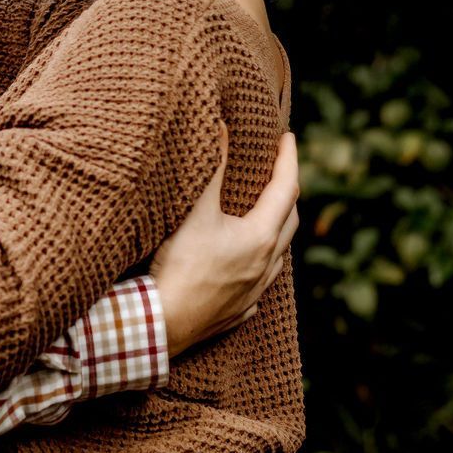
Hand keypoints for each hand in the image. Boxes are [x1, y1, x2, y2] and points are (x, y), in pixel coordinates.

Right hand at [151, 127, 299, 356]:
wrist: (163, 323)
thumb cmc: (179, 266)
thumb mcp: (195, 212)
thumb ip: (212, 169)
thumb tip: (222, 129)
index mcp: (260, 236)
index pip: (285, 188)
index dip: (288, 159)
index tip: (288, 137)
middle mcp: (266, 264)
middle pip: (289, 221)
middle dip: (287, 193)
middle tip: (279, 172)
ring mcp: (255, 291)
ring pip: (278, 256)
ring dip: (277, 230)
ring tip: (266, 215)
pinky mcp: (239, 311)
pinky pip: (260, 284)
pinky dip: (259, 266)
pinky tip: (248, 265)